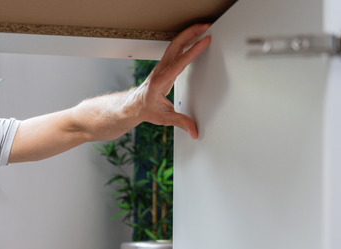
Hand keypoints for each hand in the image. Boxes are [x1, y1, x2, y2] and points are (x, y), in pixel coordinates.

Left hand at [137, 23, 211, 137]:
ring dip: (189, 34)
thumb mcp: (164, 118)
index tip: (205, 40)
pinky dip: (185, 39)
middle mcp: (161, 69)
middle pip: (176, 45)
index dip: (194, 50)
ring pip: (175, 44)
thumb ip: (181, 123)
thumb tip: (194, 131)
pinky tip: (194, 37)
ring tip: (203, 27)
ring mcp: (162, 66)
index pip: (180, 61)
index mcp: (162, 80)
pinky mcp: (165, 65)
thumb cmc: (145, 109)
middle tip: (206, 26)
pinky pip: (175, 48)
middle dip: (191, 33)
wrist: (133, 106)